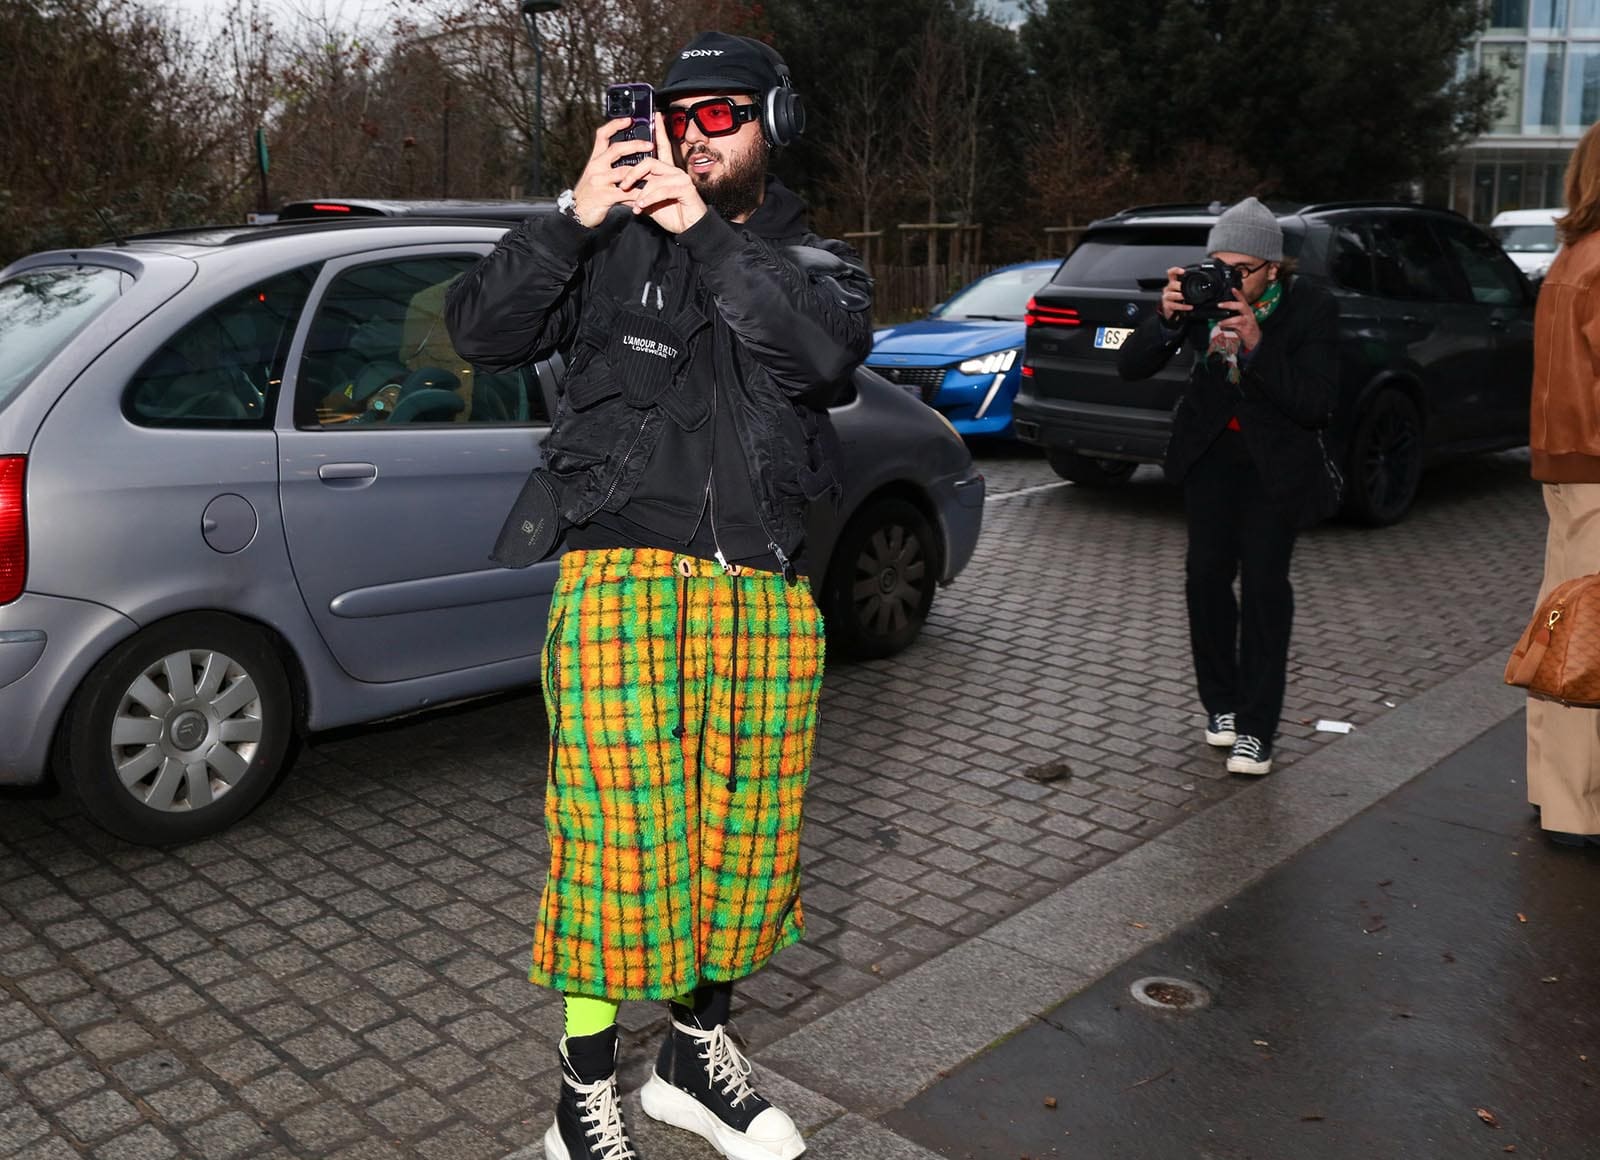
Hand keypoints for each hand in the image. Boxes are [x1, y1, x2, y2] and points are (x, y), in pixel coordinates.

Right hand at [570, 118, 656, 227]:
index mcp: (595, 159)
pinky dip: (639, 194)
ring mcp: (599, 180)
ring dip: (642, 172)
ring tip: (655, 172)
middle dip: (636, 145)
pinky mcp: (605, 196)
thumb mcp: (595, 174)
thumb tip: (630, 154)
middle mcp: (596, 166)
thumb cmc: (590, 194)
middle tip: (650, 144)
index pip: (603, 135)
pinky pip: (627, 193)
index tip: (629, 119)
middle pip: (617, 149)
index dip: (615, 125)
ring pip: (625, 171)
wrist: (576, 214)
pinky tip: (647, 194)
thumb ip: (609, 164)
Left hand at [612, 113, 707, 234]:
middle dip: (632, 174)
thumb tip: (620, 190)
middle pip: (649, 162)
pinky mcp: (686, 189)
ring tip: (634, 205)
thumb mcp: (648, 203)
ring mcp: (681, 178)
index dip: (659, 130)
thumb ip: (636, 194)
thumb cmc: (671, 215)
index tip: (655, 115)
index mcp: (666, 171)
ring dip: (641, 192)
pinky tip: (642, 208)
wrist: (688, 229)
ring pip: (654, 177)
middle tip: (622, 186)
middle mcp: (674, 171)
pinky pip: (662, 189)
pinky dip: (649, 199)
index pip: (662, 147)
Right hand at [1160, 266, 1191, 321]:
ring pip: (1171, 295)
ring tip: (1185, 297)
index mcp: (1173, 283)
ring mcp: (1167, 297)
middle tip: (1185, 288)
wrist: (1172, 313)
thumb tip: (1206, 283)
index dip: (1175, 270)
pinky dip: (1183, 306)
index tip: (1183, 271)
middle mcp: (1169, 289)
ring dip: (1179, 296)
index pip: (1171, 273)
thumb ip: (1190, 286)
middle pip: (1172, 284)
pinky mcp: (1167, 306)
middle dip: (1179, 285)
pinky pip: (1174, 305)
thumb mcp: (1183, 291)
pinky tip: (1189, 307)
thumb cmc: (1179, 300)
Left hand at [1216, 290, 1261, 349]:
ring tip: (1219, 323)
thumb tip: (1218, 313)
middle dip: (1230, 304)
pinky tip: (1222, 328)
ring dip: (1227, 321)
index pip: (1243, 299)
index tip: (1232, 289)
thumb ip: (1231, 315)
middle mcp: (1248, 314)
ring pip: (1238, 319)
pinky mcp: (1246, 329)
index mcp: (1246, 309)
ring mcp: (1248, 321)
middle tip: (1219, 305)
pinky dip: (1228, 327)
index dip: (1238, 294)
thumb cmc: (1245, 326)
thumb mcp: (1239, 318)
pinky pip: (1236, 328)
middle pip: (1241, 306)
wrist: (1254, 338)